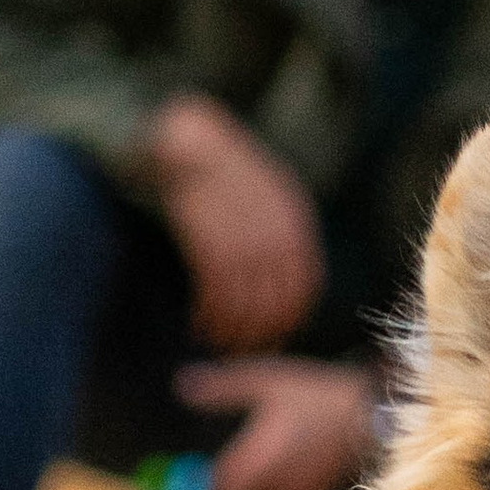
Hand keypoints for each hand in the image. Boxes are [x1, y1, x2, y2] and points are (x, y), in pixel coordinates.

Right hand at [145, 94, 324, 347]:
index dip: (289, 318)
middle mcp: (274, 232)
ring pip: (244, 303)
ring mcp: (242, 237)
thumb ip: (277, 233)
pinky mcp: (208, 240)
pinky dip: (208, 315)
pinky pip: (215, 293)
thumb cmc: (220, 168)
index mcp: (294, 220)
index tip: (273, 337)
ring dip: (230, 330)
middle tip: (242, 350)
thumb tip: (278, 282)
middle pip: (275, 301)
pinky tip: (199, 323)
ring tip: (215, 341)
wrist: (185, 138)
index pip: (304, 286)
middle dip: (260, 333)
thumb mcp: (264, 193)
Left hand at [175, 359, 378, 489]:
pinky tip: (271, 479)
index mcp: (255, 459)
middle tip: (209, 481)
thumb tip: (182, 386)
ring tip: (238, 478)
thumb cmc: (317, 396)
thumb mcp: (267, 382)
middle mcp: (272, 485)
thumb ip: (223, 388)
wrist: (370, 417)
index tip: (188, 481)